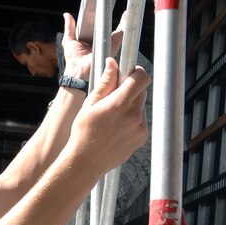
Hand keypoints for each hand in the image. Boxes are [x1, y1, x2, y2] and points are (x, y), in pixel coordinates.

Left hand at [62, 11, 125, 78]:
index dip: (104, 18)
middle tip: (122, 10)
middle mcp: (101, 44)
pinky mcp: (112, 49)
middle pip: (111, 29)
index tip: (107, 8)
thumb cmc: (73, 61)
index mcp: (92, 41)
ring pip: (118, 32)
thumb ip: (70, 28)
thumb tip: (67, 15)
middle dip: (118, 20)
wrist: (78, 72)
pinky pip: (119, 38)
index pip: (100, 27)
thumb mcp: (69, 40)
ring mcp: (108, 47)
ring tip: (126, 13)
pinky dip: (124, 29)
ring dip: (123, 22)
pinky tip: (127, 19)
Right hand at [68, 57, 149, 180]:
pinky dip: (132, 119)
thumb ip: (105, 82)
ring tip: (112, 117)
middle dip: (131, 88)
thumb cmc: (83, 133)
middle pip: (142, 90)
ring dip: (131, 105)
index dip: (136, 72)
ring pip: (141, 106)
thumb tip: (112, 63)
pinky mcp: (142, 138)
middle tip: (115, 96)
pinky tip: (116, 128)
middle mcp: (133, 115)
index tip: (128, 73)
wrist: (86, 161)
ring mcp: (140, 128)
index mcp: (119, 104)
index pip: (141, 78)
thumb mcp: (90, 104)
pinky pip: (141, 120)